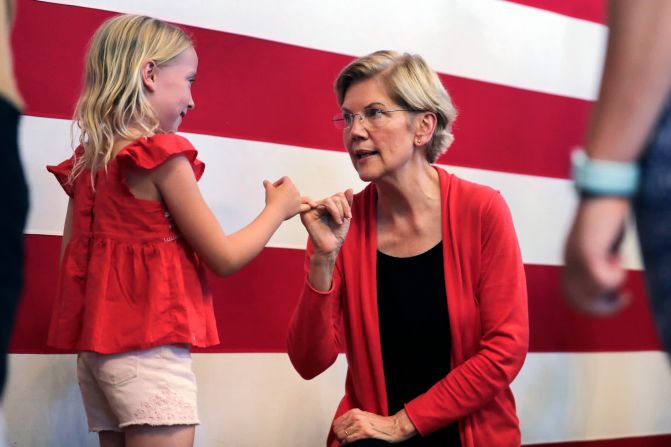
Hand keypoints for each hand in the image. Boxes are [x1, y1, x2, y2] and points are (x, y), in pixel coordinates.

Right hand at [263, 176, 314, 220]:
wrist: (275, 212)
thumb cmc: (272, 200)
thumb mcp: (268, 190)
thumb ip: (267, 184)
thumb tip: (265, 181)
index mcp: (289, 184)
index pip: (285, 179)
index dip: (278, 183)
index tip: (273, 188)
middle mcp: (295, 191)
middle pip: (291, 187)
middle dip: (284, 190)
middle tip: (276, 196)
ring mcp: (298, 200)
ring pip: (299, 195)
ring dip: (296, 197)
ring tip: (294, 200)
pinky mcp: (298, 208)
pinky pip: (306, 206)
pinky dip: (309, 206)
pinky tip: (312, 206)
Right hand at [300, 189, 353, 258]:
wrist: (331, 247)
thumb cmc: (336, 235)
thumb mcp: (345, 216)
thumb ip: (347, 203)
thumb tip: (349, 188)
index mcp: (325, 206)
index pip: (338, 195)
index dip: (346, 204)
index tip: (349, 216)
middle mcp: (317, 206)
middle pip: (334, 197)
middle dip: (343, 208)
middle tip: (345, 219)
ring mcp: (311, 209)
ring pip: (329, 200)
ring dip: (338, 211)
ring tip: (339, 222)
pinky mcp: (307, 213)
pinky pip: (322, 203)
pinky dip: (333, 211)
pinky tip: (335, 220)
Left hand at [332, 408, 415, 443]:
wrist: (393, 426)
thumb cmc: (380, 424)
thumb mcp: (364, 417)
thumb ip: (353, 420)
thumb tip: (342, 428)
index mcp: (355, 411)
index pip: (337, 422)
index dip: (336, 430)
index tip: (338, 435)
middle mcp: (356, 416)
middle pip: (338, 428)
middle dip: (338, 436)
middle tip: (341, 440)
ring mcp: (360, 424)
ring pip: (342, 434)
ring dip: (342, 440)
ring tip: (345, 442)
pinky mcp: (365, 432)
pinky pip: (349, 439)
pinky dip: (347, 443)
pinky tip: (349, 444)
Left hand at [563, 197, 631, 314]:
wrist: (603, 193)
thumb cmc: (608, 215)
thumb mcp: (603, 244)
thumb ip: (601, 262)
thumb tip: (609, 285)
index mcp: (570, 261)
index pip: (570, 298)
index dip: (591, 307)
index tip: (615, 300)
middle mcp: (569, 263)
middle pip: (577, 303)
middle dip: (602, 308)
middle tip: (623, 297)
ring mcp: (575, 259)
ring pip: (593, 294)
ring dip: (611, 286)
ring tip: (618, 262)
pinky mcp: (586, 254)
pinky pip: (603, 281)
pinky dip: (616, 273)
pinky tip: (616, 253)